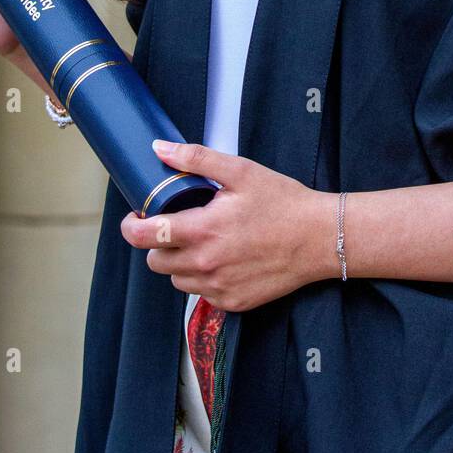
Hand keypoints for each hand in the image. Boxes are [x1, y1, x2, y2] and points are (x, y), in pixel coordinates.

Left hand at [120, 141, 337, 310]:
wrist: (320, 238)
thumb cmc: (284, 203)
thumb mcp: (241, 172)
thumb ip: (196, 159)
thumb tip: (160, 149)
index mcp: (202, 230)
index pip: (144, 236)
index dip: (132, 226)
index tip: (136, 217)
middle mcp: (205, 265)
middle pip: (155, 261)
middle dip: (160, 242)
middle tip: (179, 225)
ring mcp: (218, 288)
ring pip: (176, 280)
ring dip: (181, 262)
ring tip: (205, 241)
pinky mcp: (232, 303)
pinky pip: (202, 293)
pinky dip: (205, 278)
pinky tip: (225, 259)